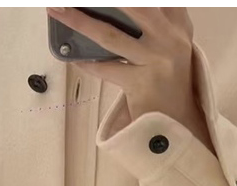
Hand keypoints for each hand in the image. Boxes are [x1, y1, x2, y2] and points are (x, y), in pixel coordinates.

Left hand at [46, 7, 213, 150]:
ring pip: (110, 36)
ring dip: (79, 21)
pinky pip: (106, 69)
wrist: (179, 122)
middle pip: (137, 7)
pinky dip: (88, 64)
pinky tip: (75, 58)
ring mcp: (156, 62)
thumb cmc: (170, 80)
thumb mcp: (172, 45)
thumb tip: (115, 8)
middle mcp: (171, 40)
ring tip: (57, 8)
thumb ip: (158, 21)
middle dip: (107, 0)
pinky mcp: (141, 85)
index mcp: (178, 26)